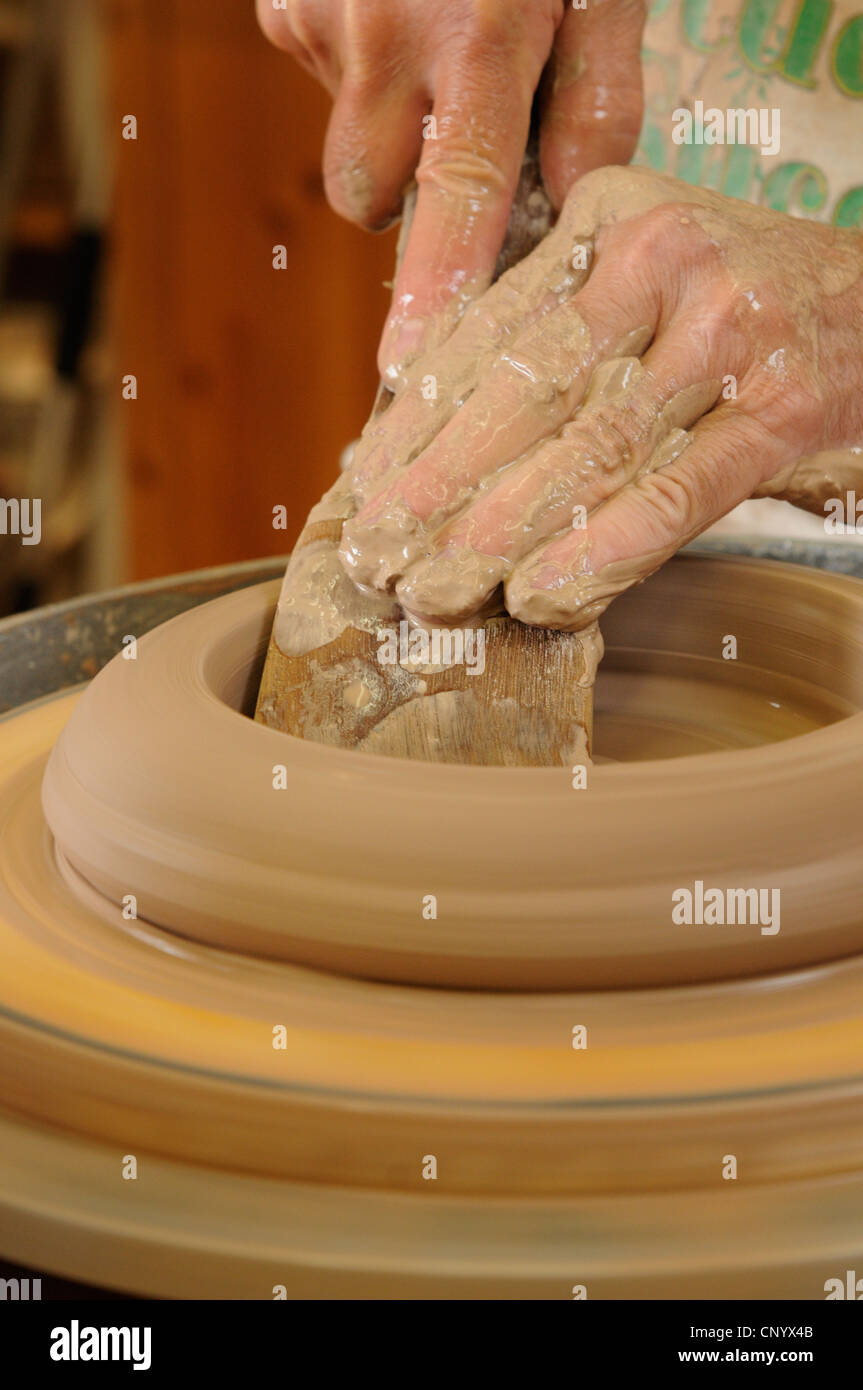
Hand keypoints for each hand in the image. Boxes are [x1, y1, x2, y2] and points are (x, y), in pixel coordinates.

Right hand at [256, 0, 646, 377]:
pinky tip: (394, 14)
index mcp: (477, 33)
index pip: (459, 192)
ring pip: (344, 145)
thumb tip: (568, 212)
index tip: (412, 368)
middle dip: (410, 199)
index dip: (437, 287)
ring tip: (433, 49)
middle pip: (369, 197)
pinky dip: (361, 72)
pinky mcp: (282, 3)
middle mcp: (383, 34)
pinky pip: (321, 83)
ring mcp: (320, 18)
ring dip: (388, 131)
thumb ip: (596, 101)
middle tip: (459, 133)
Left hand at [337, 166, 862, 629]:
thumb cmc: (736, 309)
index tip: (360, 492)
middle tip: (376, 559)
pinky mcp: (786, 404)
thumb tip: (418, 438)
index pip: (484, 333)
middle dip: (437, 487)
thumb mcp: (635, 285)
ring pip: (591, 445)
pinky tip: (542, 597)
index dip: (414, 422)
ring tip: (437, 592)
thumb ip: (546, 339)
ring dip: (501, 531)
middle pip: (523, 390)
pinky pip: (679, 489)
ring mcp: (728, 326)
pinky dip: (606, 549)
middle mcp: (660, 258)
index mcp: (605, 222)